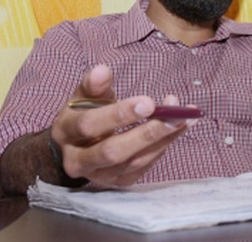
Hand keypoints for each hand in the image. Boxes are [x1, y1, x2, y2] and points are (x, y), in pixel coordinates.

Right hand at [50, 64, 195, 187]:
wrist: (74, 148)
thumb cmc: (83, 115)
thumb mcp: (83, 96)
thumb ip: (94, 84)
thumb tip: (103, 70)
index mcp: (66, 133)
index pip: (90, 125)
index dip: (119, 115)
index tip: (149, 101)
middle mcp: (78, 160)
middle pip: (113, 151)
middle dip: (146, 133)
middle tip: (175, 115)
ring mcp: (99, 176)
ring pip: (133, 162)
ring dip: (163, 139)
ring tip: (185, 118)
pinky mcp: (118, 182)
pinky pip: (144, 168)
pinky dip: (164, 146)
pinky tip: (180, 128)